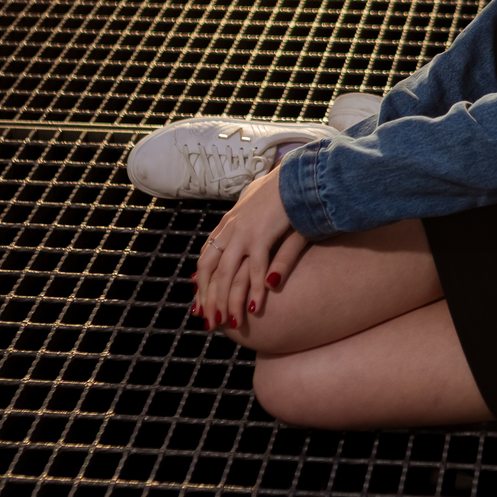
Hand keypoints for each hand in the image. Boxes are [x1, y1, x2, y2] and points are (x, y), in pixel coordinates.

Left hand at [191, 165, 308, 337]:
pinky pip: (256, 270)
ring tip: (229, 322)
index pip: (207, 257)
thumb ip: (248, 225)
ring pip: (228, 274)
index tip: (201, 301)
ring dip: (227, 300)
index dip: (202, 281)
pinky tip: (256, 308)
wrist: (295, 174)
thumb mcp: (258, 207)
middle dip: (209, 298)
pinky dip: (255, 290)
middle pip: (212, 270)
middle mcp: (230, 229)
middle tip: (210, 322)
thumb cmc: (282, 191)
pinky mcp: (262, 236)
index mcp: (228, 223)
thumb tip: (239, 236)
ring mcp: (244, 233)